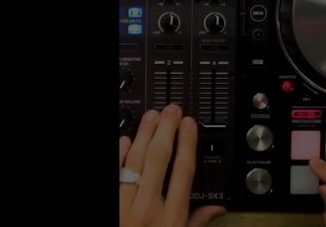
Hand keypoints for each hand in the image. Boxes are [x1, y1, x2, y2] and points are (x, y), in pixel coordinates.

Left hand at [119, 104, 225, 226]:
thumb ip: (197, 223)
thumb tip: (217, 209)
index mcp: (171, 219)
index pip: (183, 171)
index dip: (188, 143)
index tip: (189, 124)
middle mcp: (147, 209)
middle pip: (159, 159)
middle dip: (166, 129)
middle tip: (170, 110)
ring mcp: (124, 206)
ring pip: (134, 161)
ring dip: (144, 135)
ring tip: (151, 116)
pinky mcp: (108, 204)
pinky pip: (113, 173)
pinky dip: (118, 154)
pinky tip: (125, 139)